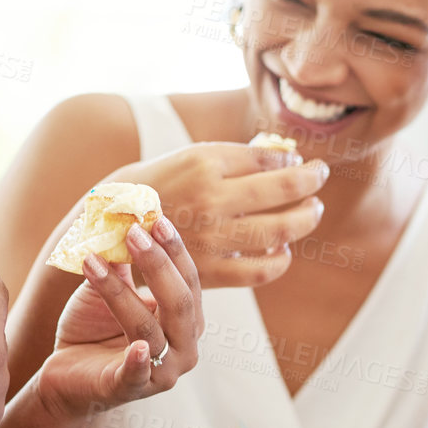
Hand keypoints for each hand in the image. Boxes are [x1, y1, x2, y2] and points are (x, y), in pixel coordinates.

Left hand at [34, 213, 203, 419]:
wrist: (64, 374)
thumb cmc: (93, 330)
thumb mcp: (109, 290)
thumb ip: (122, 262)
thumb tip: (123, 218)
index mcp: (187, 321)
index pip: (189, 281)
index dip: (174, 250)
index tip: (155, 219)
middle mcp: (184, 348)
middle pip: (178, 303)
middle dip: (157, 265)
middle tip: (134, 233)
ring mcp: (162, 372)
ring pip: (147, 328)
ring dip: (120, 293)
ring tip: (92, 261)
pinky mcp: (131, 389)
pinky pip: (139, 374)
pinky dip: (140, 361)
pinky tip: (139, 348)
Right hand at [103, 143, 329, 287]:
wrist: (109, 226)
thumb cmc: (156, 186)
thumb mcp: (190, 156)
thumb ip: (236, 158)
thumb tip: (286, 159)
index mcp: (205, 163)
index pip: (270, 159)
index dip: (295, 161)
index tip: (303, 163)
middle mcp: (212, 199)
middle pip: (284, 190)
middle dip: (311, 184)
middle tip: (318, 180)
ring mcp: (212, 237)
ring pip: (281, 229)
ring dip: (306, 219)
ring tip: (312, 212)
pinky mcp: (209, 270)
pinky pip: (261, 270)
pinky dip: (280, 259)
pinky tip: (282, 249)